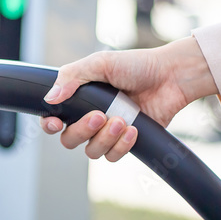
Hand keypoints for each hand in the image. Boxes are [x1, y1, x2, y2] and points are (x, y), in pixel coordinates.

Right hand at [41, 36, 217, 160]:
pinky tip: (133, 130)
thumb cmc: (136, 66)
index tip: (57, 123)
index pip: (53, 119)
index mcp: (79, 98)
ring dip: (105, 138)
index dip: (49, 125)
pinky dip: (121, 146)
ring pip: (92, 151)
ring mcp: (108, 132)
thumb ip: (71, 77)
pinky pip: (113, 156)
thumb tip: (50, 98)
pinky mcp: (126, 142)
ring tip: (122, 121)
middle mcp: (90, 117)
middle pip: (70, 140)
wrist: (170, 77)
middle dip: (82, 130)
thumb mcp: (100, 63)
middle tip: (100, 116)